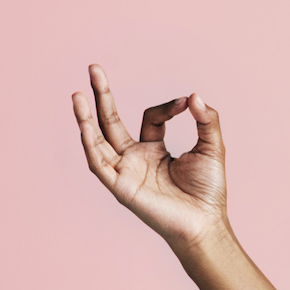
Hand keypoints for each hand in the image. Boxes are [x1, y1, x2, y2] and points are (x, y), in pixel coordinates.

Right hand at [73, 64, 229, 249]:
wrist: (205, 222)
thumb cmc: (209, 189)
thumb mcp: (211, 147)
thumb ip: (205, 120)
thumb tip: (194, 95)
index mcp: (154, 149)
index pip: (150, 117)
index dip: (168, 106)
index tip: (187, 103)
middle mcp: (135, 158)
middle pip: (111, 121)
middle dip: (102, 95)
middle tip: (93, 67)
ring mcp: (125, 172)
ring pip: (97, 140)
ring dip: (86, 118)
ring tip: (77, 95)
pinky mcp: (120, 187)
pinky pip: (99, 164)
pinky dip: (90, 145)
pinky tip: (84, 126)